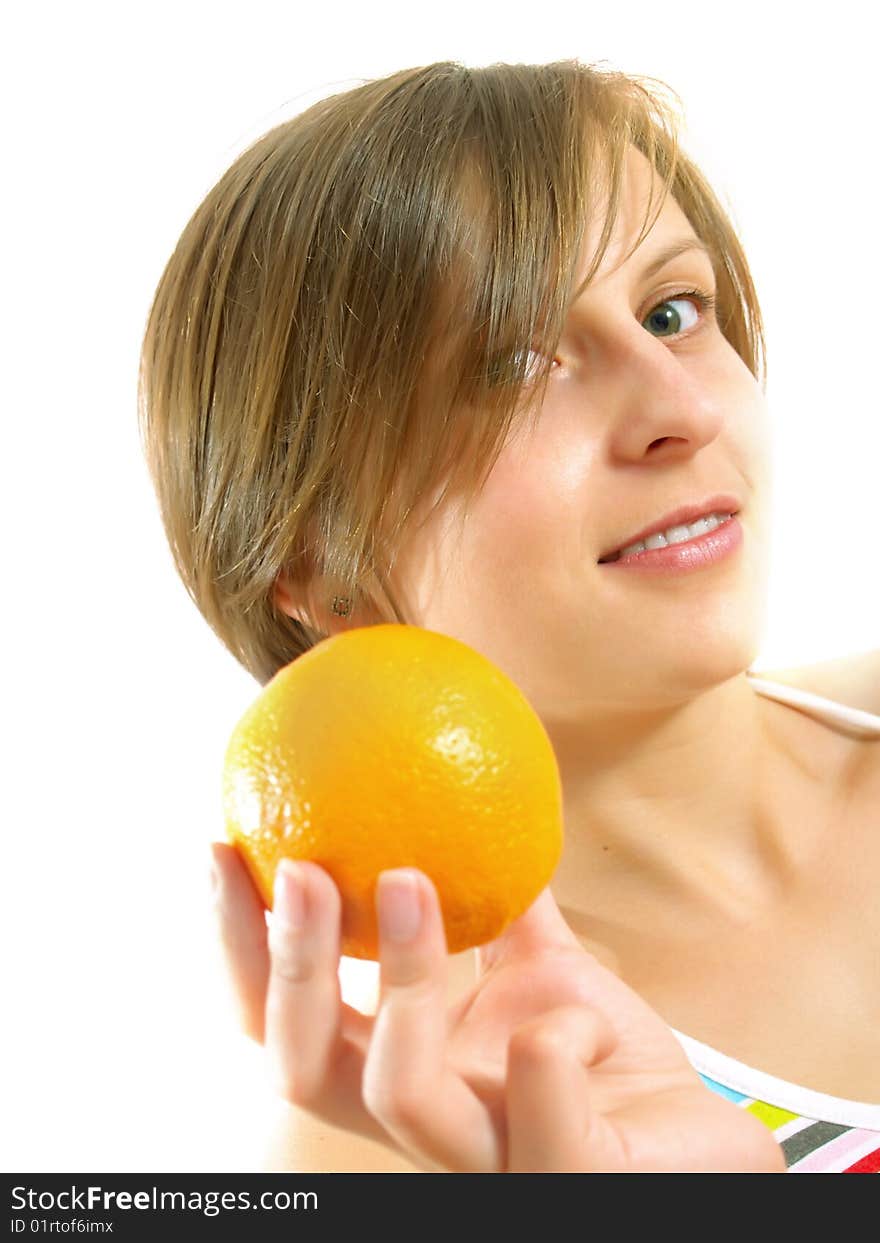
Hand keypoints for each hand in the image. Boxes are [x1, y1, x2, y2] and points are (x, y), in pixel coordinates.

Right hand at [210, 843, 784, 1171]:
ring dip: (400, 975)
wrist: (706, 1153)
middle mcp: (429, 1125)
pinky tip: (567, 1017)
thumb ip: (502, 908)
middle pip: (306, 1069)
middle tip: (300, 865)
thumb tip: (462, 805)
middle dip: (289, 965)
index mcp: (406, 1070)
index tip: (225, 847)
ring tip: (410, 879)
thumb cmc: (615, 1070)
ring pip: (401, 1094)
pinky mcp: (573, 1181)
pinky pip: (544, 1121)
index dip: (243, 945)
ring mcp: (493, 1161)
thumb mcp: (548, 971)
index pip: (289, 1022)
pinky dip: (550, 1050)